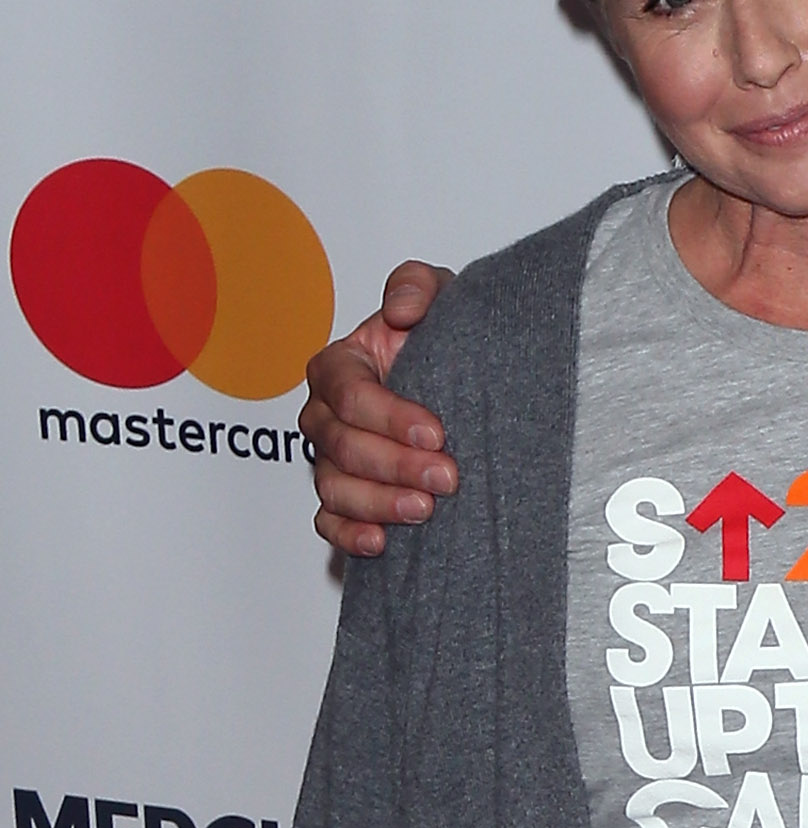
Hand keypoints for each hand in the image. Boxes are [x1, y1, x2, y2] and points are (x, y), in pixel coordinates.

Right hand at [300, 263, 456, 556]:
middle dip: (395, 464)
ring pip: (334, 488)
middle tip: (447, 476)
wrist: (463, 381)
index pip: (348, 393)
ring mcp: (330, 459)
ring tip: (425, 509)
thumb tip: (401, 310)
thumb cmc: (441, 336)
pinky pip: (329, 521)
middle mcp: (326, 415)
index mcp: (338, 366)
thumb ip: (416, 285)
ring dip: (378, 502)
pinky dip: (350, 534)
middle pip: (341, 446)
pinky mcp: (344, 497)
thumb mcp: (440, 295)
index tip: (436, 431)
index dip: (388, 415)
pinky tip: (381, 541)